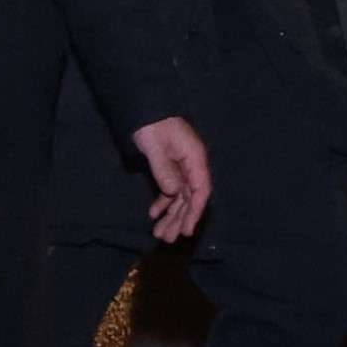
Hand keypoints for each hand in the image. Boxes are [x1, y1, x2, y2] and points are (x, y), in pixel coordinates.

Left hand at [131, 115, 211, 240]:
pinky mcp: (172, 166)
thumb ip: (164, 169)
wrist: (145, 107)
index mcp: (194, 158)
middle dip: (180, 219)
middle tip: (166, 239)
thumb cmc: (152, 125)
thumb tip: (174, 193)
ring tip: (159, 233)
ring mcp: (183, 166)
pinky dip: (164, 202)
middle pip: (191, 197)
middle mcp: (192, 165)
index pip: (201, 190)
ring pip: (181, 196)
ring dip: (171, 215)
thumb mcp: (155, 146)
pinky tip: (154, 213)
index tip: (186, 230)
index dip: (195, 212)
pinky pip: (172, 189)